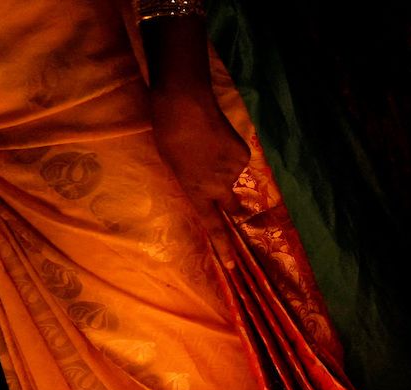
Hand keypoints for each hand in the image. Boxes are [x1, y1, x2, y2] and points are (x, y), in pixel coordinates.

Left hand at [149, 87, 248, 234]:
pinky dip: (229, 153)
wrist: (185, 103)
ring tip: (208, 146)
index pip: (212, 225)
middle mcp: (218, 187)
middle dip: (230, 204)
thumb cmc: (167, 133)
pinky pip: (238, 160)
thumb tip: (205, 186)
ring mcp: (233, 171)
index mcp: (196, 191)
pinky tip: (218, 138)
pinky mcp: (243, 155)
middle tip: (220, 190)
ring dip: (222, 167)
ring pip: (232, 177)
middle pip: (232, 206)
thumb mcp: (172, 164)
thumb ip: (190, 182)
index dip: (222, 245)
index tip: (231, 264)